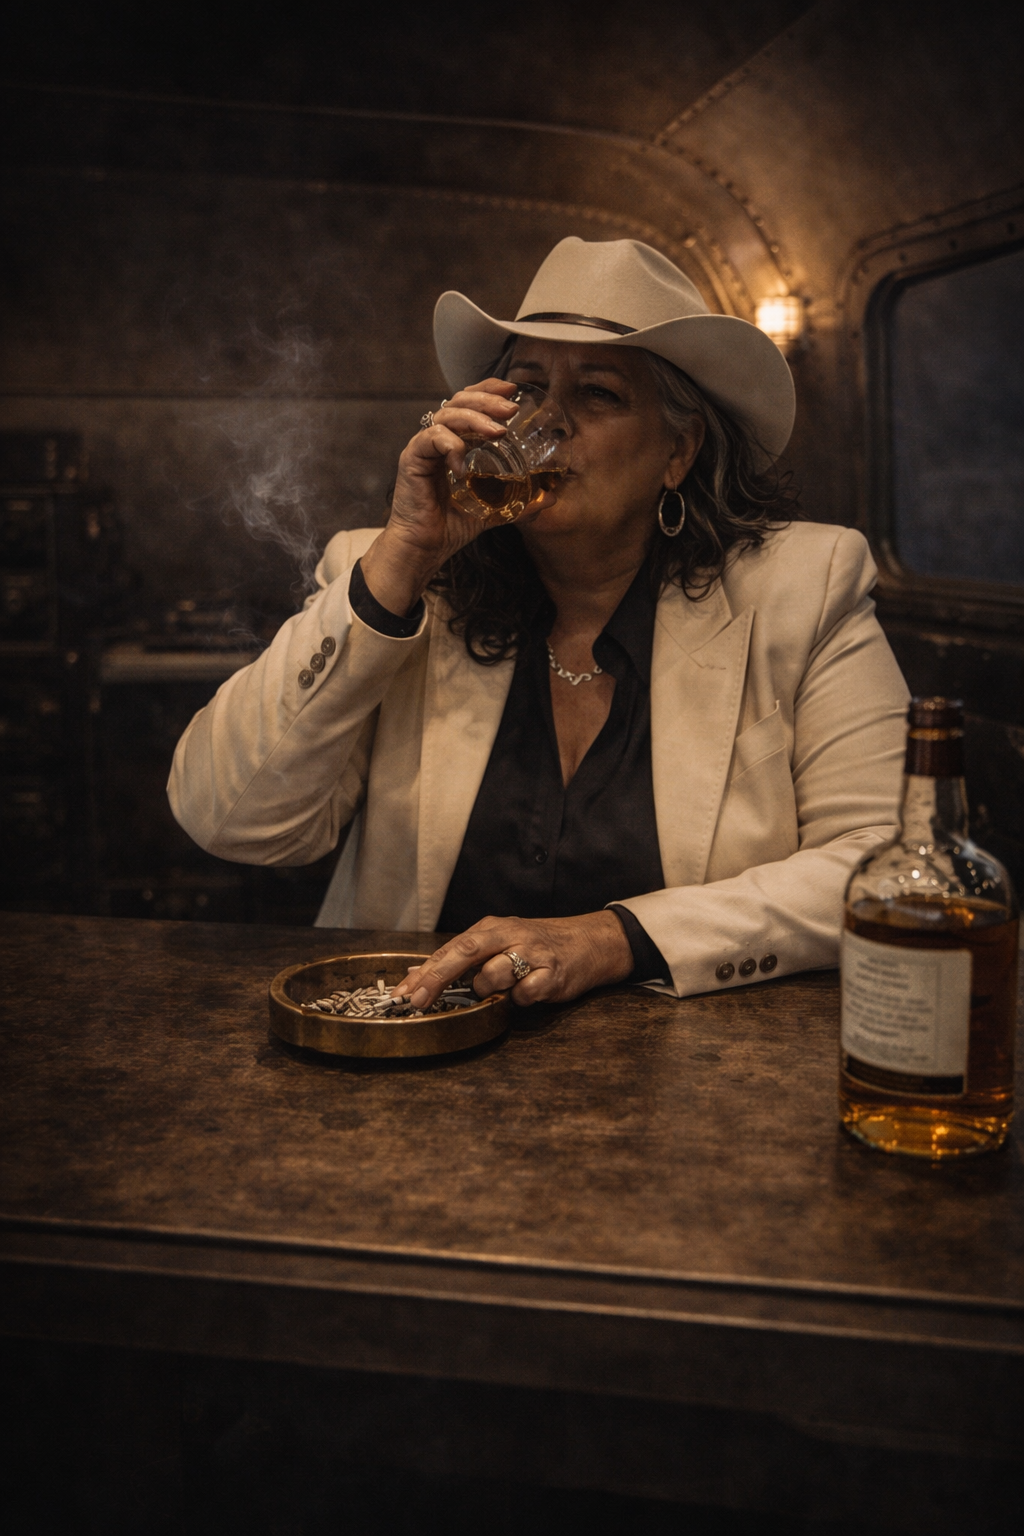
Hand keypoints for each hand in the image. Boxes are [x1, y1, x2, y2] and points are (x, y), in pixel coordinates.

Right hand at [360, 380, 557, 616]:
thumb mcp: (493, 509)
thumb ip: (519, 501)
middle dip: (486, 400)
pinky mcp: (412, 459)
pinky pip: (430, 439)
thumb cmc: (451, 527)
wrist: (424, 549)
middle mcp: (437, 439)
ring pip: (446, 415)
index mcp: (454, 442)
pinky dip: (450, 445)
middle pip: (458, 401)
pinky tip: (463, 465)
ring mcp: (423, 447)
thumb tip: (552, 498)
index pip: (468, 403)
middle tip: (510, 409)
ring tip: (498, 432)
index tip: (511, 389)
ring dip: (474, 419)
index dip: (488, 390)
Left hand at [392, 910, 633, 1008]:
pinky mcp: (552, 974)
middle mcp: (510, 934)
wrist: (589, 942)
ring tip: (504, 986)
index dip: (426, 972)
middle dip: (438, 977)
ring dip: (490, 989)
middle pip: (466, 951)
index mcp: (492, 928)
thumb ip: (465, 959)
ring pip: (493, 977)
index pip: (451, 948)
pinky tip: (529, 990)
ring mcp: (532, 953)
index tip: (404, 993)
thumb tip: (419, 977)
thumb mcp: (500, 944)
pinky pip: (523, 995)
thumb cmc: (537, 945)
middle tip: (418, 999)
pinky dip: (520, 999)